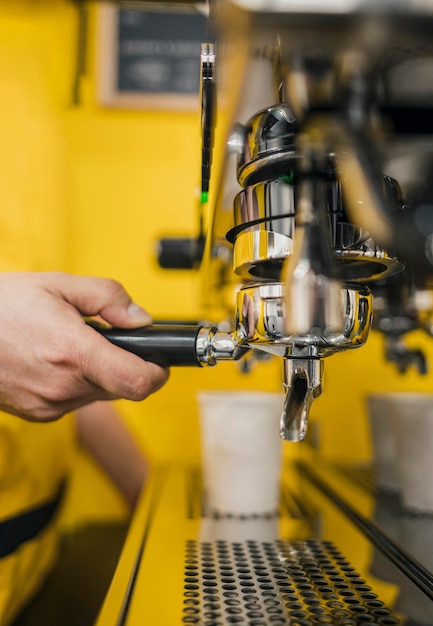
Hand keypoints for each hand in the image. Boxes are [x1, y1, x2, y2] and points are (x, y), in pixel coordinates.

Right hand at [0, 272, 168, 420]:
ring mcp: (48, 405)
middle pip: (122, 388)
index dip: (158, 372)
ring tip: (71, 345)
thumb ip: (108, 298)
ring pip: (98, 394)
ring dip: (98, 373)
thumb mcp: (58, 285)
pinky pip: (74, 400)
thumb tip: (141, 318)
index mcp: (73, 353)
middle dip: (125, 364)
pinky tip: (55, 360)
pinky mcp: (37, 414)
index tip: (160, 360)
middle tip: (108, 340)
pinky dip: (76, 382)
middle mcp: (63, 386)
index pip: (139, 382)